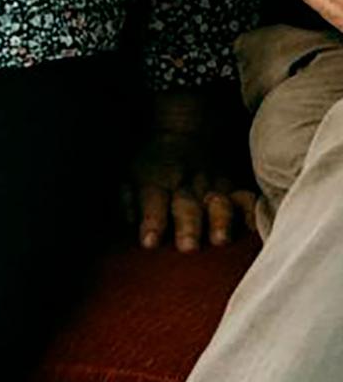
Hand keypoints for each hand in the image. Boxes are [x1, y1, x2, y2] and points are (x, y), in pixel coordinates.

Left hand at [128, 139, 258, 252]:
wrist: (183, 134)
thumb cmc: (154, 166)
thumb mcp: (131, 174)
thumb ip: (128, 200)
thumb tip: (130, 223)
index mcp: (156, 180)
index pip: (152, 200)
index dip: (151, 221)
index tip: (149, 243)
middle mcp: (185, 185)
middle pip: (186, 206)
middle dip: (188, 226)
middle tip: (187, 247)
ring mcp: (212, 186)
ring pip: (219, 204)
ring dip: (219, 222)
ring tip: (220, 241)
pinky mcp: (235, 189)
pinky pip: (247, 200)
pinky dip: (251, 214)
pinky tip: (253, 231)